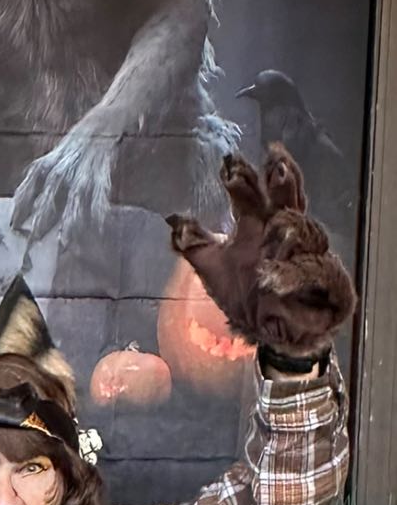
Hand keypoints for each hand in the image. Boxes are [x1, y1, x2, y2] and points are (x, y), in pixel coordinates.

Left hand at [12, 123, 113, 244]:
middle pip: (49, 200)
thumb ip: (37, 181)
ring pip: (74, 200)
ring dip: (70, 222)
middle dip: (41, 223)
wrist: (100, 124)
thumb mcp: (50, 161)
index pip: (27, 191)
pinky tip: (97, 228)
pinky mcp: (100, 174)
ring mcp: (80, 173)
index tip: (13, 227)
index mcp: (43, 168)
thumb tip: (21, 206)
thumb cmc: (72, 148)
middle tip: (34, 244)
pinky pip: (98, 196)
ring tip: (65, 242)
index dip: (20, 209)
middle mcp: (60, 171)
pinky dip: (98, 212)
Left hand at [167, 142, 356, 357]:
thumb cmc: (246, 297)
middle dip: (284, 186)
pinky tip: (282, 277)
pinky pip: (322, 275)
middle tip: (276, 168)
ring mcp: (312, 259)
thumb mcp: (213, 270)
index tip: (230, 168)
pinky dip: (303, 275)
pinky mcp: (331, 286)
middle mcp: (290, 237)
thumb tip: (173, 219)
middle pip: (290, 204)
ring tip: (279, 224)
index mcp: (264, 227)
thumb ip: (195, 244)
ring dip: (295, 229)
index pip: (256, 197)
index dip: (246, 181)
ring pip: (310, 235)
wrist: (271, 337)